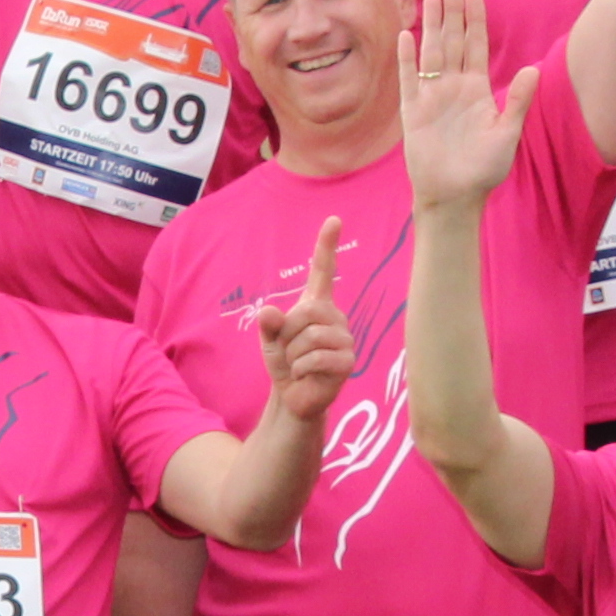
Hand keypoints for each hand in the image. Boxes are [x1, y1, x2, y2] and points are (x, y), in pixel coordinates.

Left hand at [252, 215, 353, 420]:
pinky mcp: (348, 361)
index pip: (323, 271)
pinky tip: (305, 375)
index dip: (327, 246)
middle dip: (288, 333)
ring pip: (310, 337)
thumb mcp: (269, 341)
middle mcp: (335, 317)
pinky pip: (316, 358)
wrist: (294, 396)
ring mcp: (344, 339)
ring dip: (293, 355)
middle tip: (289, 350)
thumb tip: (269, 311)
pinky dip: (301, 368)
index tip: (333, 220)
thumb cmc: (285, 363)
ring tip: (298, 365)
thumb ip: (268, 325)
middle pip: (306, 311)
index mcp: (317, 306)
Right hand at [394, 0, 538, 211]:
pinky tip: (407, 36)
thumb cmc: (484, 170)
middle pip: (453, 42)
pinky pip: (409, 79)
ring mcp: (432, 98)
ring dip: (432, 26)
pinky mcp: (412, 112)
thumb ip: (517, 101)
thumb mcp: (507, 134)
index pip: (476, 47)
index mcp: (477, 90)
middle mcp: (454, 88)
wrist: (454, 196)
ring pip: (431, 53)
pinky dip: (407, 58)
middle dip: (452, 12)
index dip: (475, 21)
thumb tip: (533, 70)